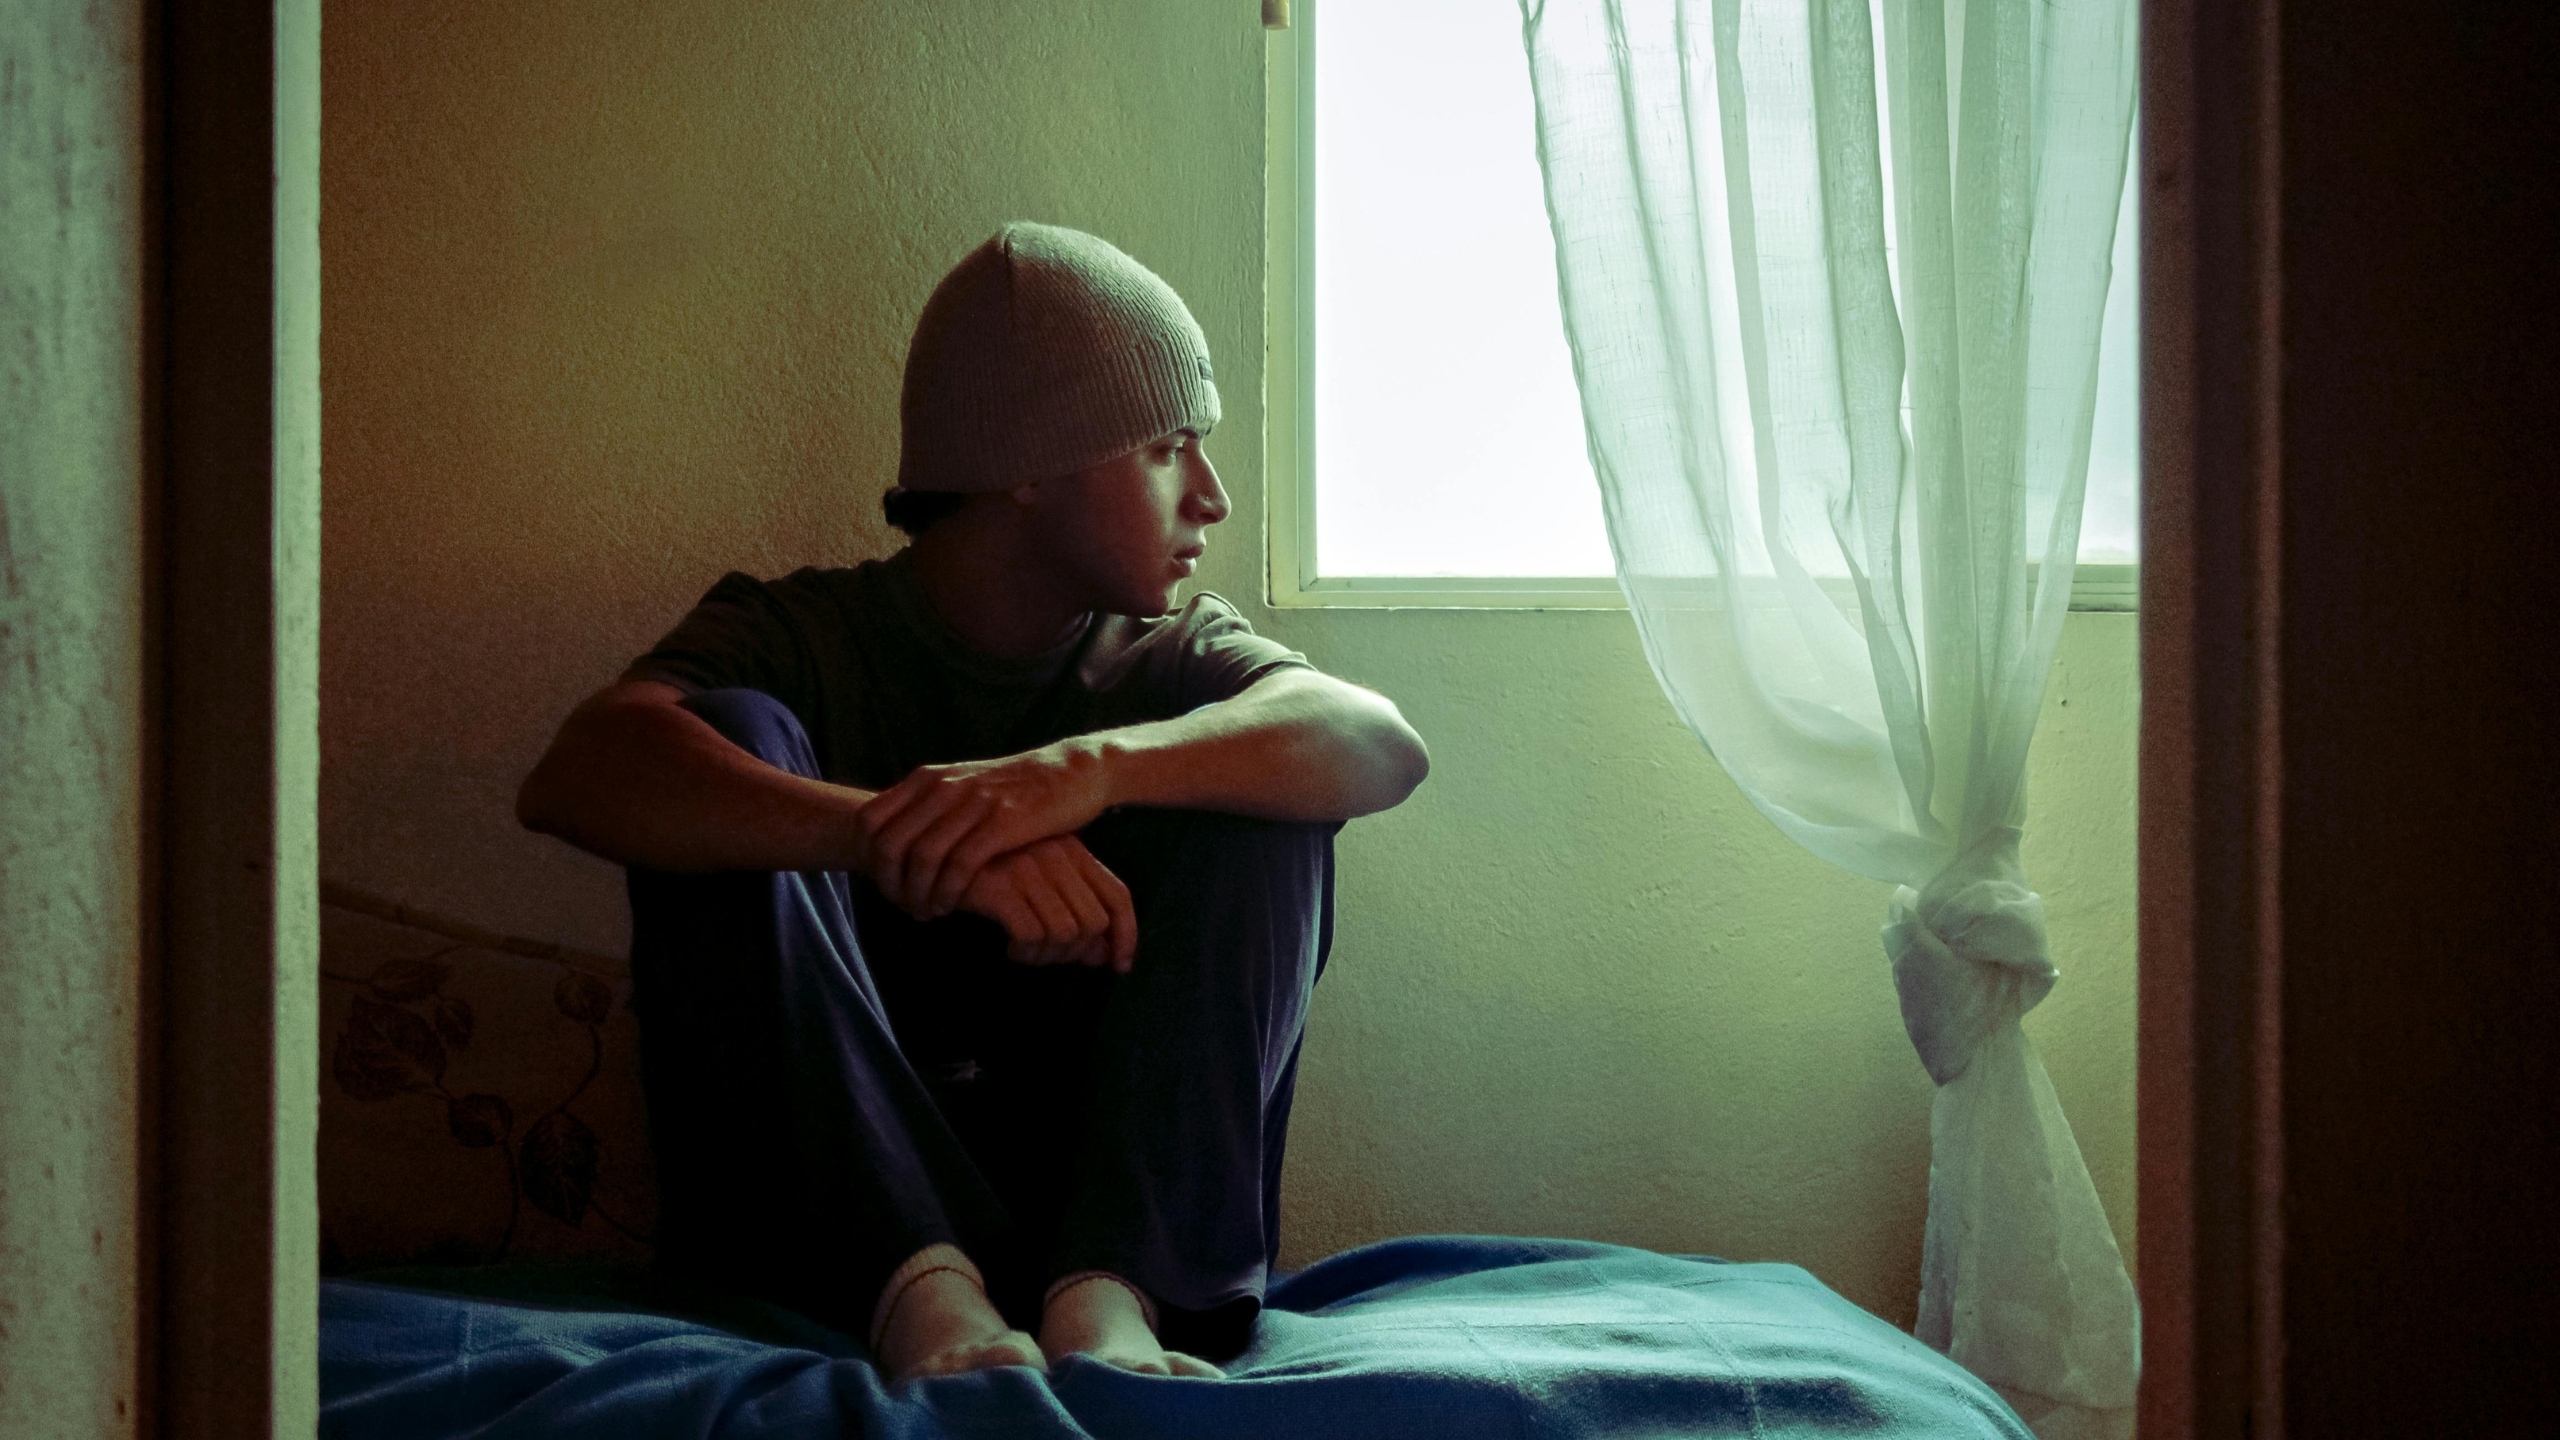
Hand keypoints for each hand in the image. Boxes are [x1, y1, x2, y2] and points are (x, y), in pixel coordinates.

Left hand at [858, 742, 1113, 917]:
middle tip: (904, 906)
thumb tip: (894, 842)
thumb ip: (929, 807)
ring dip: (918, 894)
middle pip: (888, 844)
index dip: (870, 860)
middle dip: (890, 884)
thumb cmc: (1015, 789)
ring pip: (921, 858)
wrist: (1072, 772)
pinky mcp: (1002, 822)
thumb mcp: (963, 786)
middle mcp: (943, 786)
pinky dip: (948, 892)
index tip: (887, 886)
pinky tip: (950, 905)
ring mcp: (972, 803)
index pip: (870, 821)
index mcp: (928, 778)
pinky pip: (960, 865)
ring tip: (927, 911)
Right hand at [953, 836, 1137, 971]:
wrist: (933, 853)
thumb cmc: (987, 870)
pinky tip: (1009, 948)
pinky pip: (1032, 936)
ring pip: (1065, 933)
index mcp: (1072, 849)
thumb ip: (1072, 912)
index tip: (1119, 966)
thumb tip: (1102, 957)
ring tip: (1024, 952)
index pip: (1118, 896)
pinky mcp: (1002, 886)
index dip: (1126, 936)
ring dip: (1046, 956)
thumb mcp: (1036, 882)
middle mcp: (1057, 854)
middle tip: (1046, 956)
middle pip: (1093, 922)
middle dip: (1074, 952)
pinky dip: (1024, 953)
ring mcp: (1030, 868)